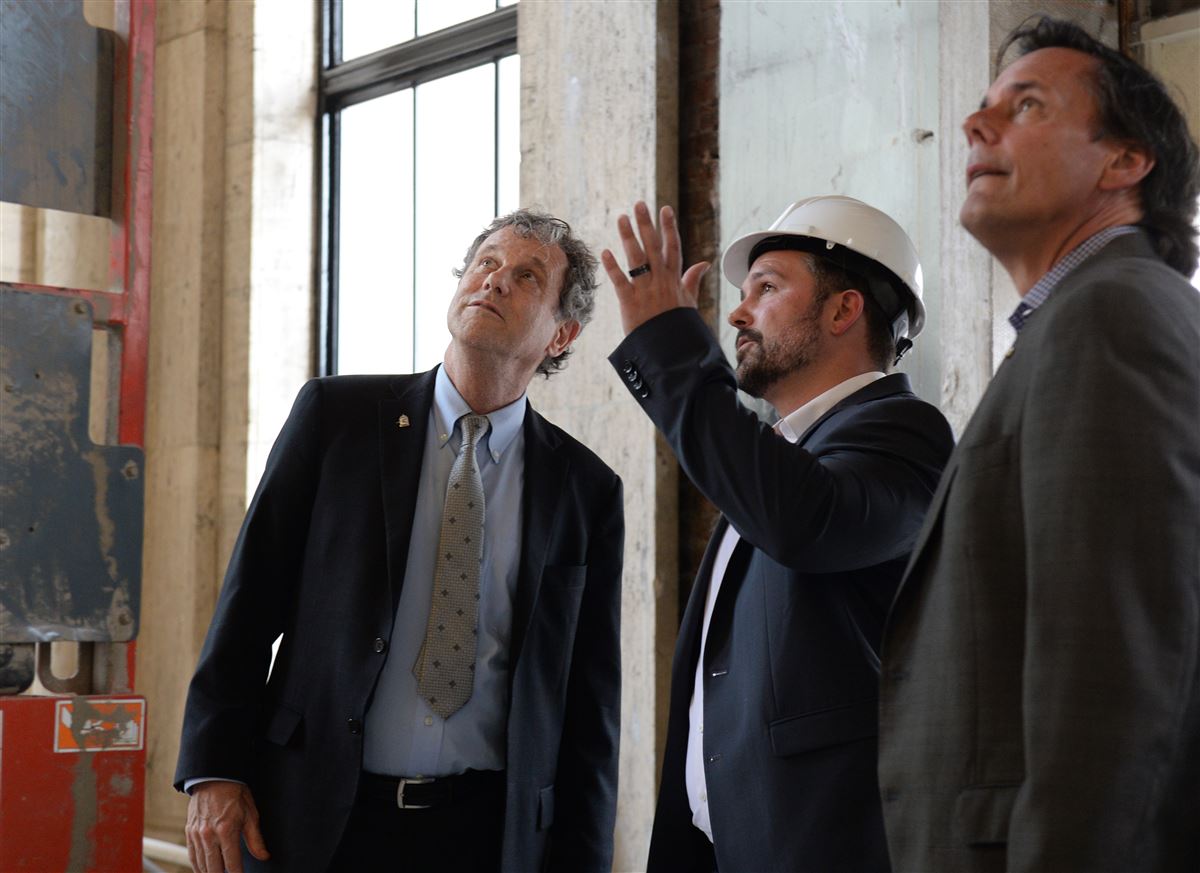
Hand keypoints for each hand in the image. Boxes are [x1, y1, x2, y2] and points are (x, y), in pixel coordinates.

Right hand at [185, 781, 269, 872]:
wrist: (214, 778)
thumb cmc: (234, 794)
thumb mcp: (250, 814)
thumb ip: (255, 839)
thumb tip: (264, 856)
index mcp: (226, 831)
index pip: (232, 863)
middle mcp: (209, 835)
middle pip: (214, 868)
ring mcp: (197, 834)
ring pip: (201, 864)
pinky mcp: (189, 832)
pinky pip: (192, 855)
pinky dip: (197, 866)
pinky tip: (203, 870)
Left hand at [601, 201, 709, 334]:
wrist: (670, 350)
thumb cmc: (678, 325)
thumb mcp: (689, 301)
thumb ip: (692, 279)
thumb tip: (704, 263)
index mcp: (674, 279)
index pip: (673, 248)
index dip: (669, 227)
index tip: (665, 209)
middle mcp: (660, 281)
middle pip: (653, 247)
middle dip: (647, 224)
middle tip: (639, 204)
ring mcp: (645, 290)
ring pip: (637, 259)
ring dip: (628, 237)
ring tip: (622, 218)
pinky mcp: (631, 303)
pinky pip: (621, 282)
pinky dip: (613, 267)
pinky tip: (605, 252)